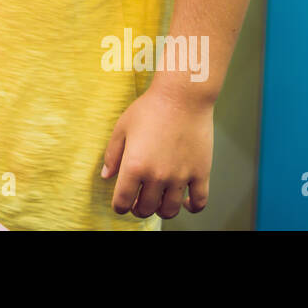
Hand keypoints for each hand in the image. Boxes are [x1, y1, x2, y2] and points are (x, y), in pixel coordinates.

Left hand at [100, 83, 213, 218]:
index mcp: (134, 166)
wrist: (182, 97)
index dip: (119, 207)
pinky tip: (184, 201)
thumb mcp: (122, 127)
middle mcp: (157, 176)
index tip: (120, 204)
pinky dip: (191, 207)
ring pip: (169, 210)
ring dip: (160, 210)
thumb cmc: (150, 108)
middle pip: (145, 209)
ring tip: (157, 201)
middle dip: (137, 209)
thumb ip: (112, 154)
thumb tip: (106, 176)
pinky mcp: (201, 173)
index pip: (122, 202)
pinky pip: (199, 202)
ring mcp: (181, 177)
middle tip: (137, 201)